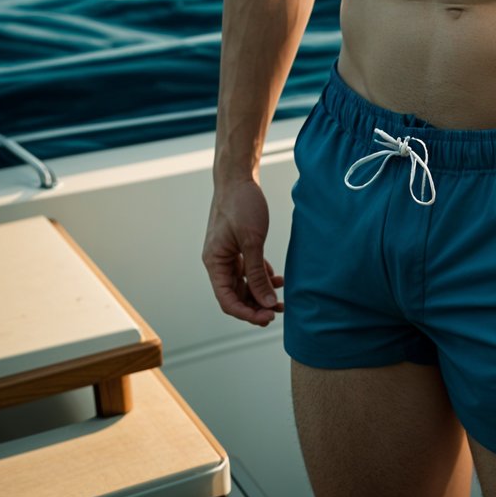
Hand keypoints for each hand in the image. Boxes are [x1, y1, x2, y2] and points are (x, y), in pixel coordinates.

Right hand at [202, 177, 284, 326]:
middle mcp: (218, 262)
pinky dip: (261, 277)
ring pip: (243, 284)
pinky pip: (248, 270)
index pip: (227, 300)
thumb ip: (257, 274)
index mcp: (214, 262)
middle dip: (255, 306)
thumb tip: (266, 302)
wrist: (237, 178)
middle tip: (278, 312)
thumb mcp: (252, 241)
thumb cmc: (241, 205)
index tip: (268, 318)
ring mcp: (227, 255)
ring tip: (281, 300)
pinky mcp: (237, 247)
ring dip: (260, 293)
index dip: (246, 313)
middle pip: (235, 295)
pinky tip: (277, 279)